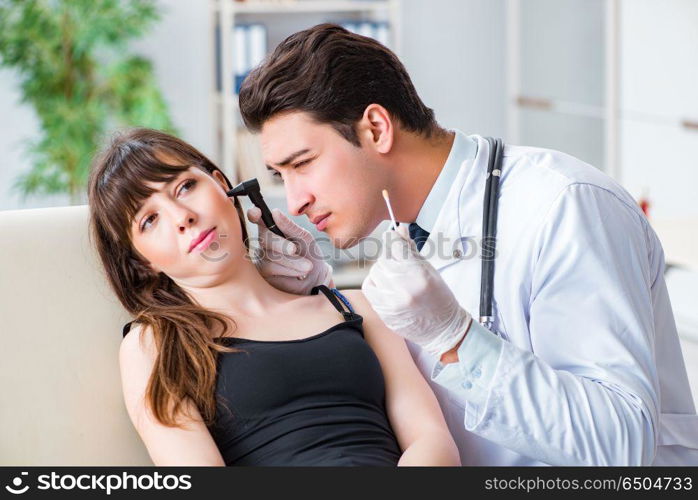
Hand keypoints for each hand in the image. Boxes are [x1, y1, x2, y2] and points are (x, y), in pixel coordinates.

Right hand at [247, 207, 331, 294]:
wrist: (316, 277)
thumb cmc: (309, 253)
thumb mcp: (304, 238)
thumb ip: (290, 226)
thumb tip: (275, 212)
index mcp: (272, 228)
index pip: (257, 218)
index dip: (254, 215)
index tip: (257, 212)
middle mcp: (264, 242)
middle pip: (265, 238)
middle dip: (281, 244)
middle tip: (294, 250)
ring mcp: (262, 258)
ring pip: (270, 256)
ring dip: (291, 261)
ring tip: (307, 267)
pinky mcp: (263, 273)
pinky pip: (271, 269)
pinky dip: (288, 270)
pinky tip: (300, 274)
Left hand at [361, 224, 471, 356]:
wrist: (443, 329)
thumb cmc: (440, 299)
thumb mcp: (430, 270)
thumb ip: (411, 250)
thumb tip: (400, 230)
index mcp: (418, 275)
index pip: (396, 247)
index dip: (393, 238)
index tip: (392, 236)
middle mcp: (403, 289)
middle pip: (383, 260)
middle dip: (390, 258)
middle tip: (399, 263)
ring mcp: (392, 302)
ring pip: (374, 273)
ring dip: (382, 271)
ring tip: (394, 277)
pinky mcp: (383, 312)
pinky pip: (369, 288)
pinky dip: (374, 283)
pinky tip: (385, 285)